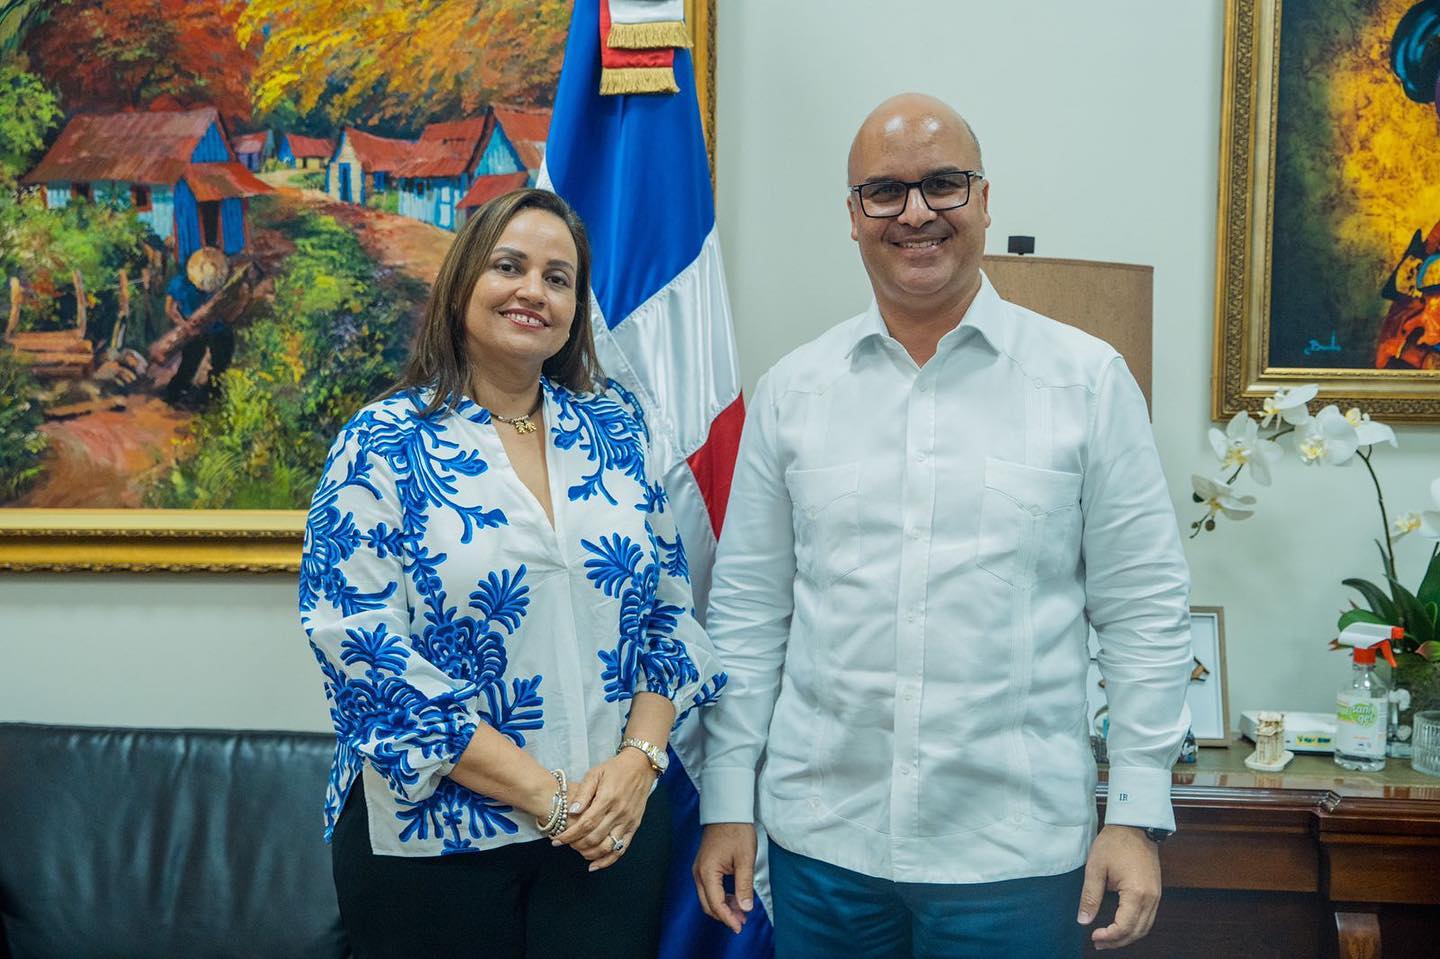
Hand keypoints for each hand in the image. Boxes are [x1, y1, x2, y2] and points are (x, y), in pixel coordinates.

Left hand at [553, 749, 655, 871]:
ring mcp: (628, 821)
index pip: (585, 824)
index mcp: (607, 799)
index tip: (556, 841)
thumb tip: (572, 811)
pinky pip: (622, 849)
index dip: (569, 835)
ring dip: (589, 854)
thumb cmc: (615, 769)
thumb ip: (583, 793)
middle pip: (594, 838)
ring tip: (577, 851)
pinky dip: (608, 860)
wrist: (640, 766)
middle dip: (576, 845)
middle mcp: (619, 812)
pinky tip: (595, 865)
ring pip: (607, 847)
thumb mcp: (595, 773)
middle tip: (565, 844)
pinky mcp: (634, 826)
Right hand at [693, 822, 756, 933]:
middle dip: (725, 916)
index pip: (716, 904)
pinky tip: (734, 898)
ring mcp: (699, 869)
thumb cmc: (736, 831)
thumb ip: (744, 885)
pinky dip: (720, 897)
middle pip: (708, 904)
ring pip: (707, 897)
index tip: (740, 927)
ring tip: (741, 912)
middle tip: (742, 922)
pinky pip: (709, 888)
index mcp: (707, 872)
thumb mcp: (745, 859)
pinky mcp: (703, 866)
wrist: (727, 811)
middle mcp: (698, 873)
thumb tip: (745, 908)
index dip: (728, 918)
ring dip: (723, 907)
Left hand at [1077, 824, 1161, 950]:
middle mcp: (1151, 898)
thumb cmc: (1114, 843)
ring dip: (1127, 936)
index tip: (1093, 936)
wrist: (1134, 825)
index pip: (1124, 927)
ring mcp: (1156, 896)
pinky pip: (1148, 918)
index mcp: (1137, 893)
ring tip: (1107, 938)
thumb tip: (1083, 920)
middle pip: (1137, 931)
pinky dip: (1135, 927)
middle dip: (1117, 941)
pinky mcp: (1156, 892)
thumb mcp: (1096, 868)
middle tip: (1097, 942)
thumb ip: (1090, 896)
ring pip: (1145, 927)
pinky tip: (1120, 926)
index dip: (1109, 936)